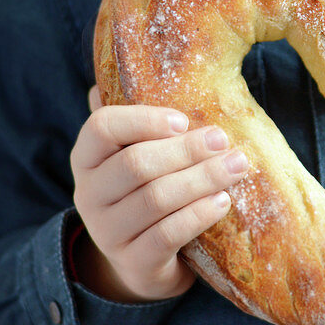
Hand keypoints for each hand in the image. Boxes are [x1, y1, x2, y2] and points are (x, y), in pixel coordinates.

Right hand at [70, 87, 248, 301]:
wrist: (142, 260)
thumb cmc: (146, 188)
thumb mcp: (135, 152)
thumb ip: (138, 116)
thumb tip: (147, 62)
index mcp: (87, 157)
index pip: (102, 128)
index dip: (143, 120)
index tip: (183, 119)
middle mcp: (90, 194)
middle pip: (137, 165)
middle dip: (187, 151)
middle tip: (224, 141)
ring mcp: (108, 232)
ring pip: (156, 200)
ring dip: (202, 179)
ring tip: (237, 166)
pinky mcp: (134, 263)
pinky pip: (167, 235)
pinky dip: (198, 215)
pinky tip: (223, 201)